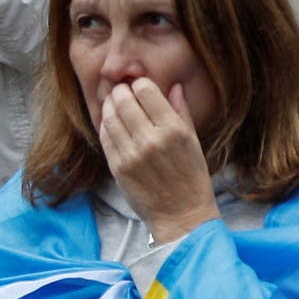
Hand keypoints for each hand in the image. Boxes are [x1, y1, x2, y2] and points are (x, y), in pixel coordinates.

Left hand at [98, 79, 216, 244]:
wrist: (181, 215)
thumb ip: (182, 112)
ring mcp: (131, 154)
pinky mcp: (117, 167)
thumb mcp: (194, 142)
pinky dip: (106, 126)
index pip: (146, 91)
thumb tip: (174, 86)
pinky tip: (112, 124)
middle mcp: (151, 140)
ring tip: (114, 105)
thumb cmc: (192, 177)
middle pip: (124, 100)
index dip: (139, 84)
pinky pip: (105, 137)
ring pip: (110, 117)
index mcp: (174, 131)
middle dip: (121, 91)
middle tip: (122, 92)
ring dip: (110, 106)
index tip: (139, 86)